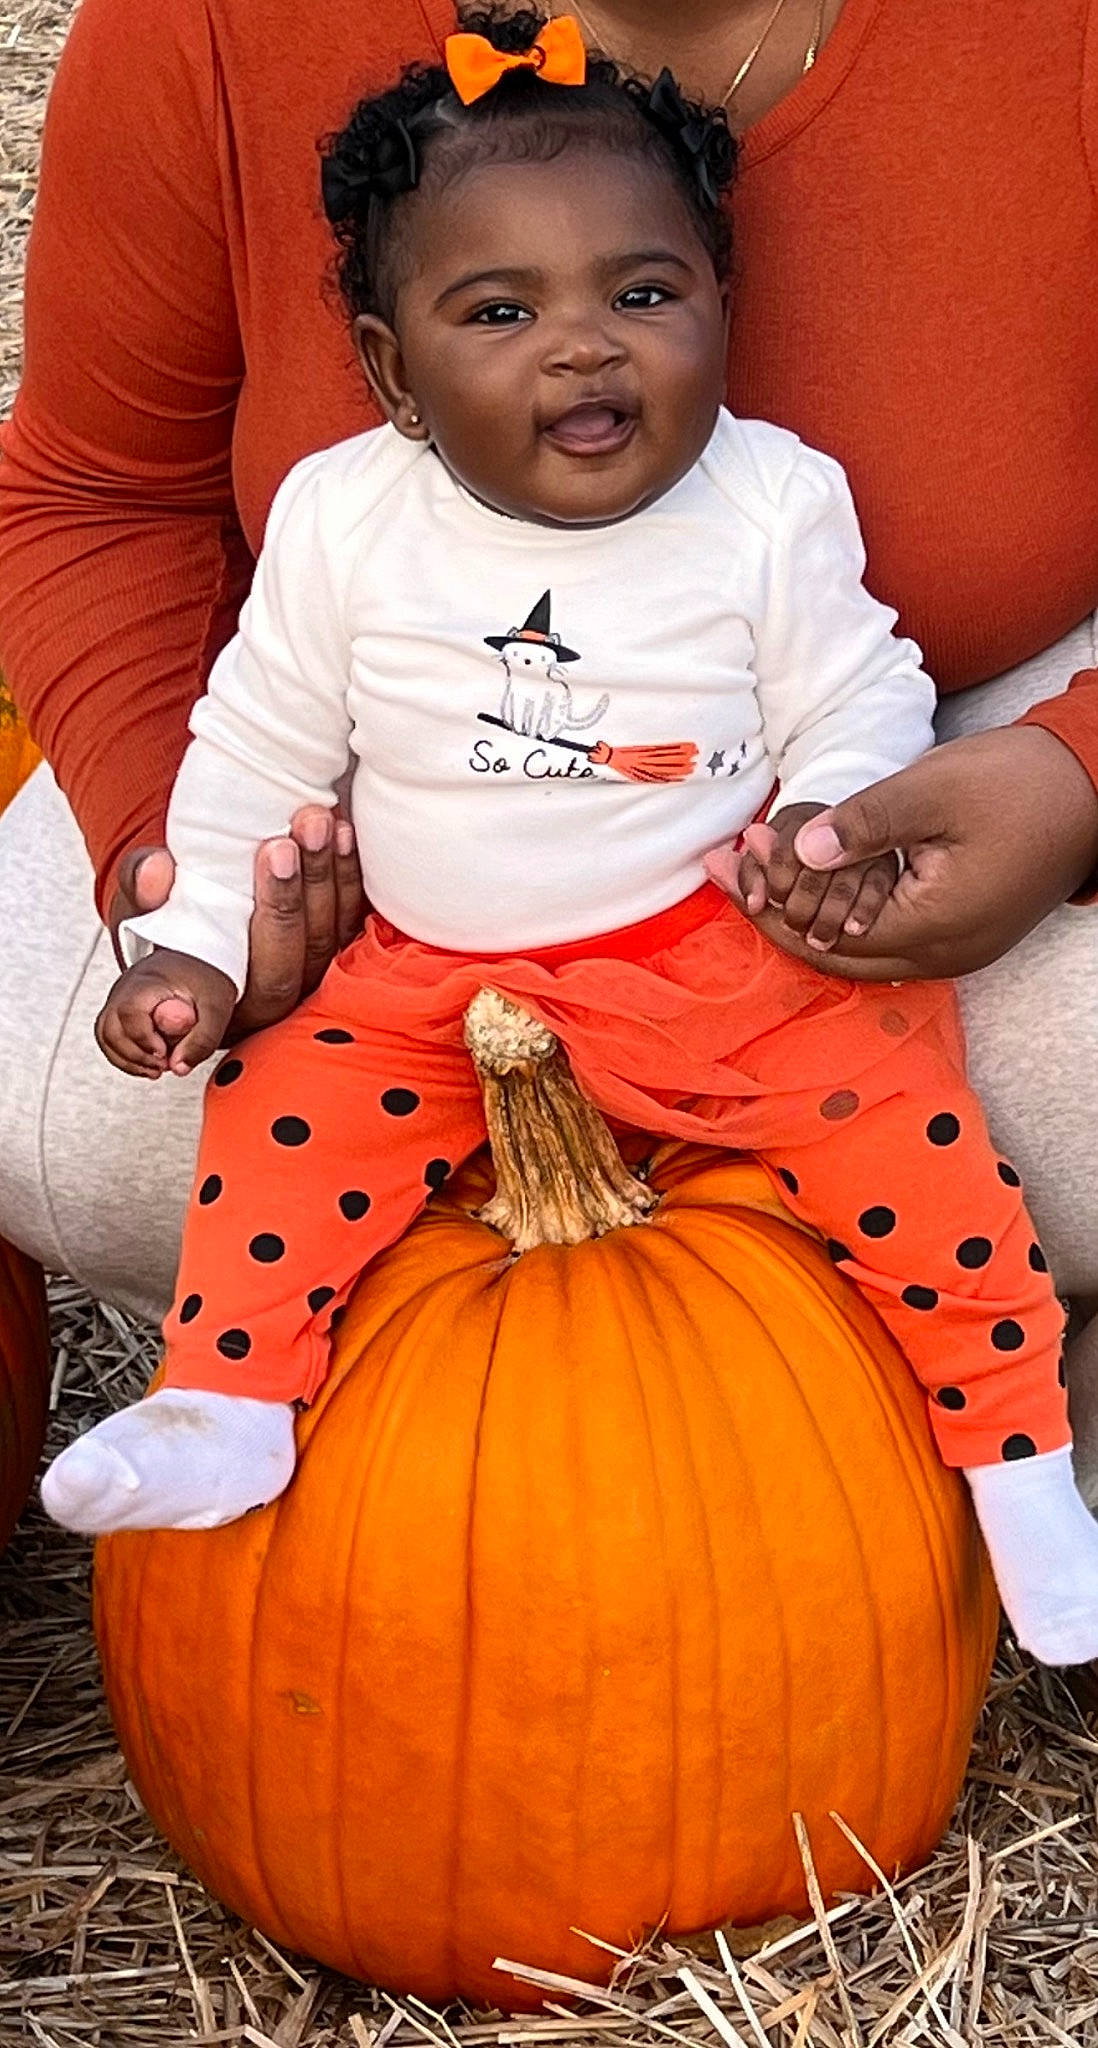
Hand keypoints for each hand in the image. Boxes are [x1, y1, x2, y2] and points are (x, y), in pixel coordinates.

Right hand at [96, 948, 236, 1077]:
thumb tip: (179, 1067)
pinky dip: (125, 1056)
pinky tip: (148, 1063)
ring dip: (127, 1060)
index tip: (164, 1053)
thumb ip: (202, 1039)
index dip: (143, 1040)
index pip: (129, 1013)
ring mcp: (120, 998)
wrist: (201, 958)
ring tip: (156, 1069)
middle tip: (163, 1065)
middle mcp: (126, 988)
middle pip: (110, 1029)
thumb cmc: (207, 976)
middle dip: (134, 1055)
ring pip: (106, 1036)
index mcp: (147, 981)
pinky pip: (111, 1037)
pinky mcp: (122, 1010)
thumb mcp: (216, 1007)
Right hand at [109, 806, 365, 1042]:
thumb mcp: (138, 912)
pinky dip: (349, 877)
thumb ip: (140, 891)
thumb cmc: (160, 927)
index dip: (278, 912)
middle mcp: (274, 1004)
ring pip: (332, 936)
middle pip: (306, 951)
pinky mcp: (327, 957)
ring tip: (324, 821)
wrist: (182, 928)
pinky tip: (344, 833)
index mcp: (227, 1008)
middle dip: (309, 882)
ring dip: (333, 873)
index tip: (273, 850)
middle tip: (305, 825)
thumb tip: (155, 869)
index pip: (266, 973)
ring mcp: (306, 983)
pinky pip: (349, 923)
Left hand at [707, 727, 1097, 982]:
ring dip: (803, 912)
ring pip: (854, 951)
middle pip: (830, 954)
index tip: (733, 851)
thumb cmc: (1020, 784)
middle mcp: (939, 957)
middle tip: (725, 866)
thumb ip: (862, 825)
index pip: (822, 936)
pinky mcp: (958, 935)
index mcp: (930, 930)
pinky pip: (882, 938)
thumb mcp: (932, 792)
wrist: (1093, 791)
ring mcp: (952, 952)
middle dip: (772, 911)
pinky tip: (810, 878)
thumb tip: (797, 853)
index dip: (769, 898)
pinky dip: (839, 911)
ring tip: (756, 868)